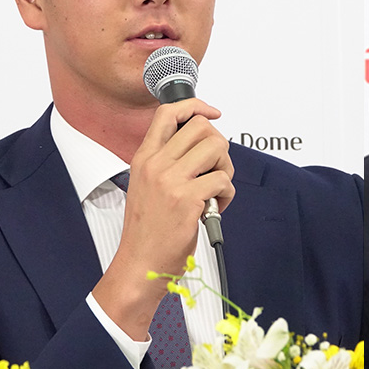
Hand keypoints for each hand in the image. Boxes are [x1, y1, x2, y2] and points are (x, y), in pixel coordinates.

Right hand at [94, 99, 234, 338]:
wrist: (140, 263)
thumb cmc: (148, 227)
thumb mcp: (147, 184)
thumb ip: (168, 160)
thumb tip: (203, 140)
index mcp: (144, 157)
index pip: (168, 113)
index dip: (195, 106)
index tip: (213, 113)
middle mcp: (156, 164)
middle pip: (202, 127)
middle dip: (218, 145)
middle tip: (215, 167)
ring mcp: (171, 181)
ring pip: (217, 149)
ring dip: (226, 168)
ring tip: (216, 188)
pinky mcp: (188, 199)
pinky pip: (223, 180)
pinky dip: (227, 194)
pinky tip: (215, 207)